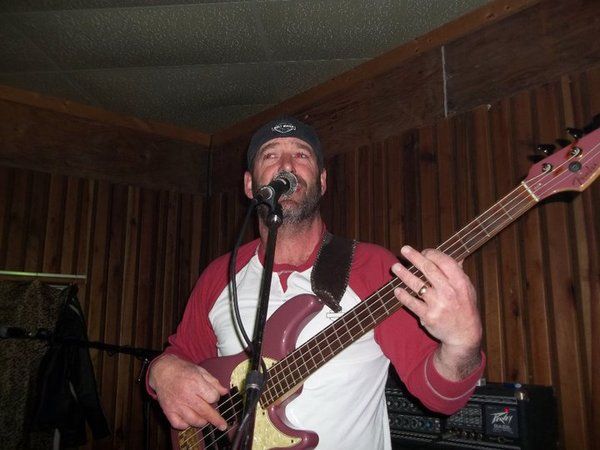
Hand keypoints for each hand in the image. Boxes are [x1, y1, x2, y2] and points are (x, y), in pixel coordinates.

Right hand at [149, 353, 228, 429]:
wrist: (162, 371)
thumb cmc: (182, 370)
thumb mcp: (200, 371)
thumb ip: (213, 382)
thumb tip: (224, 392)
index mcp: (196, 383)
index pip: (212, 397)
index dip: (216, 398)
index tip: (214, 397)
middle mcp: (186, 395)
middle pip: (205, 412)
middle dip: (216, 420)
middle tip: (222, 425)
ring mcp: (177, 405)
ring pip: (193, 420)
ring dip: (202, 422)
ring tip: (205, 420)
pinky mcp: (168, 411)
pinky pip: (179, 424)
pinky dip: (186, 425)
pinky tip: (189, 421)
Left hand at [392, 246, 481, 378]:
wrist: (464, 335)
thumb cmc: (465, 308)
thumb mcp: (467, 289)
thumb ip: (459, 273)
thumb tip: (456, 255)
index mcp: (460, 282)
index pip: (444, 261)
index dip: (432, 254)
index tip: (424, 251)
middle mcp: (449, 292)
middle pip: (428, 269)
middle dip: (414, 257)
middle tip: (404, 250)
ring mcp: (438, 304)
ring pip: (417, 285)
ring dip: (404, 274)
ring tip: (395, 267)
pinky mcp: (428, 316)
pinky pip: (411, 303)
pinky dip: (403, 296)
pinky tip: (397, 289)